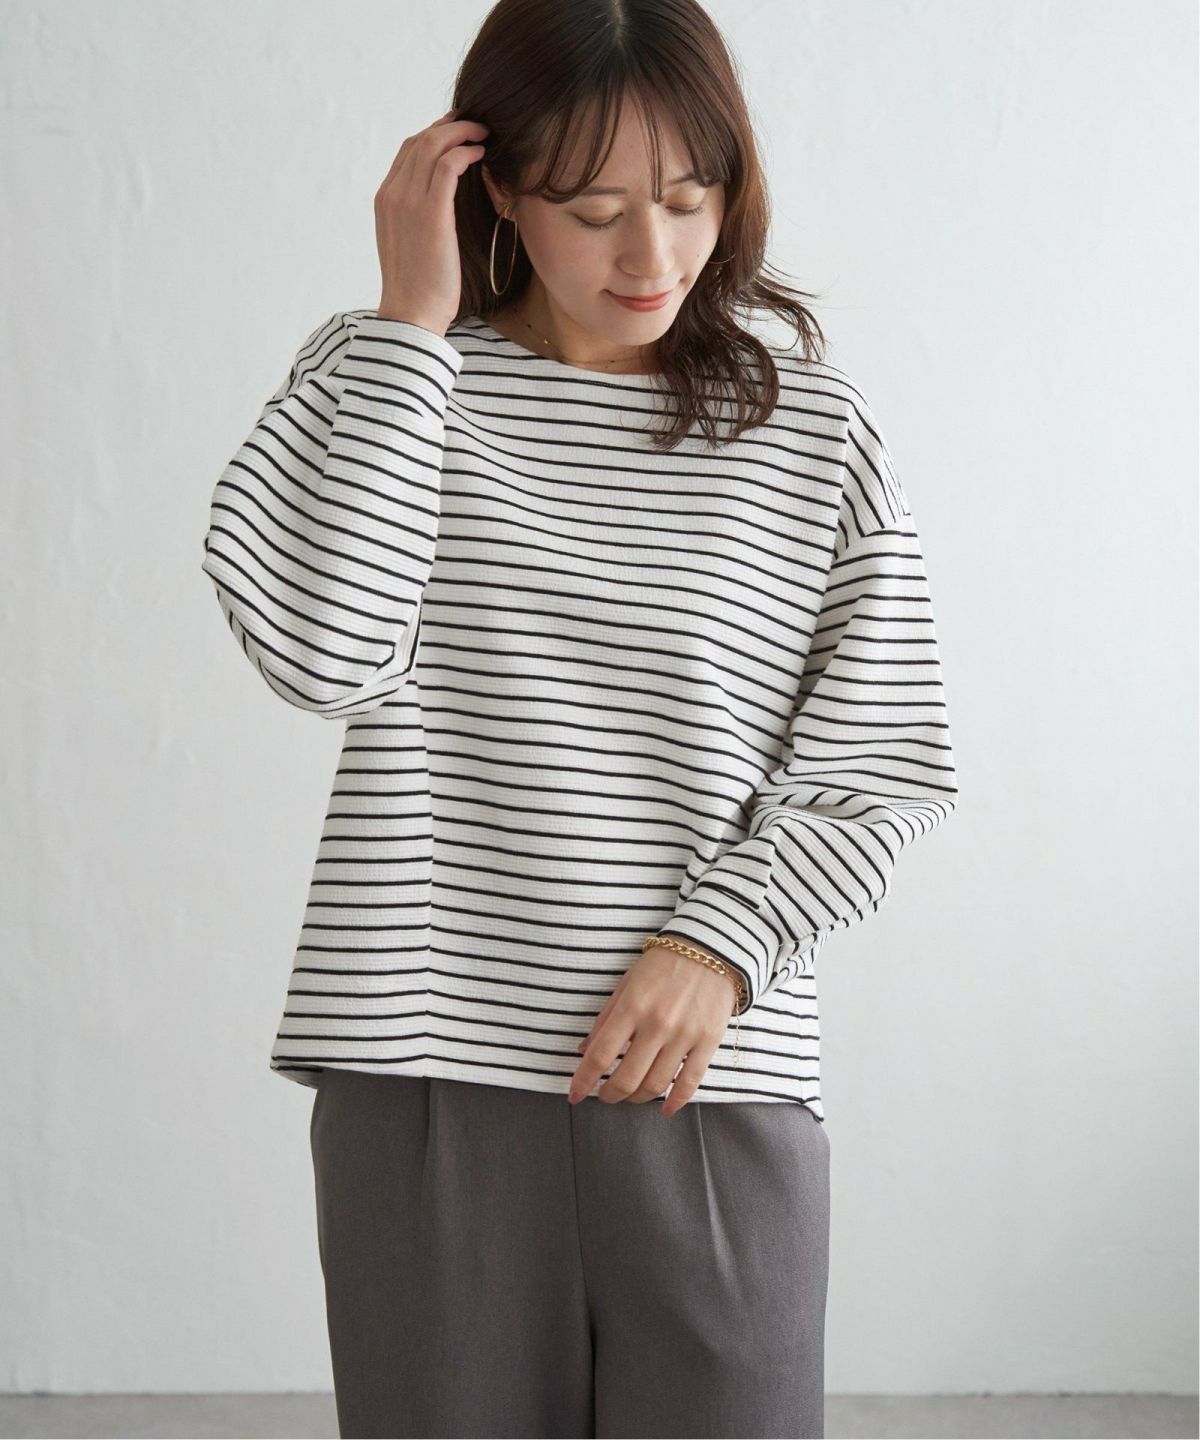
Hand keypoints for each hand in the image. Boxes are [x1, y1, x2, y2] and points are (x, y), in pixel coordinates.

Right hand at [372, 106, 490, 336]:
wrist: (411, 315)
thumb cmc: (418, 289)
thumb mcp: (411, 245)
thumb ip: (418, 218)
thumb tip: (441, 207)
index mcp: (385, 200)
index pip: (408, 150)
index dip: (435, 134)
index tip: (458, 132)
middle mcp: (393, 194)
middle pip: (420, 140)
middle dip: (450, 125)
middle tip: (476, 124)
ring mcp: (408, 201)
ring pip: (433, 145)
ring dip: (461, 132)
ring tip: (485, 133)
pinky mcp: (430, 213)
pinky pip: (448, 165)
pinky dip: (465, 151)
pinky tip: (482, 153)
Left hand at [568, 942, 739, 1116]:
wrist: (711, 948)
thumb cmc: (662, 964)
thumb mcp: (626, 983)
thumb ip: (605, 1018)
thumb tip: (583, 1051)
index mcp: (632, 1006)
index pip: (600, 1055)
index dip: (583, 1081)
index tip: (574, 1096)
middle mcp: (657, 1024)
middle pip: (627, 1078)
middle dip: (609, 1095)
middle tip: (604, 1096)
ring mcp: (685, 1034)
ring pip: (655, 1085)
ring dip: (637, 1099)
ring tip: (630, 1097)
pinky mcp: (708, 1041)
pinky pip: (690, 1081)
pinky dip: (675, 1101)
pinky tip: (664, 1109)